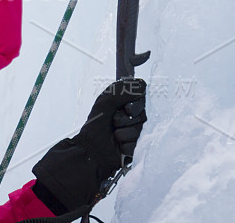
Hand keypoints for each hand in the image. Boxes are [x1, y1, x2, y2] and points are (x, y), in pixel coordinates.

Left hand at [32, 79, 147, 213]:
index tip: (125, 106)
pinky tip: (118, 144)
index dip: (135, 101)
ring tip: (114, 134)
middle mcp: (130, 117)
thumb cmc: (94, 127)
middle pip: (142, 111)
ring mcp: (134, 131)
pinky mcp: (136, 146)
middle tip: (115, 120)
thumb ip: (121, 90)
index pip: (140, 96)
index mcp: (123, 104)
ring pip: (140, 126)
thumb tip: (140, 84)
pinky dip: (126, 141)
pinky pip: (138, 140)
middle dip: (127, 116)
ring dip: (124, 130)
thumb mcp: (104, 102)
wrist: (91, 151)